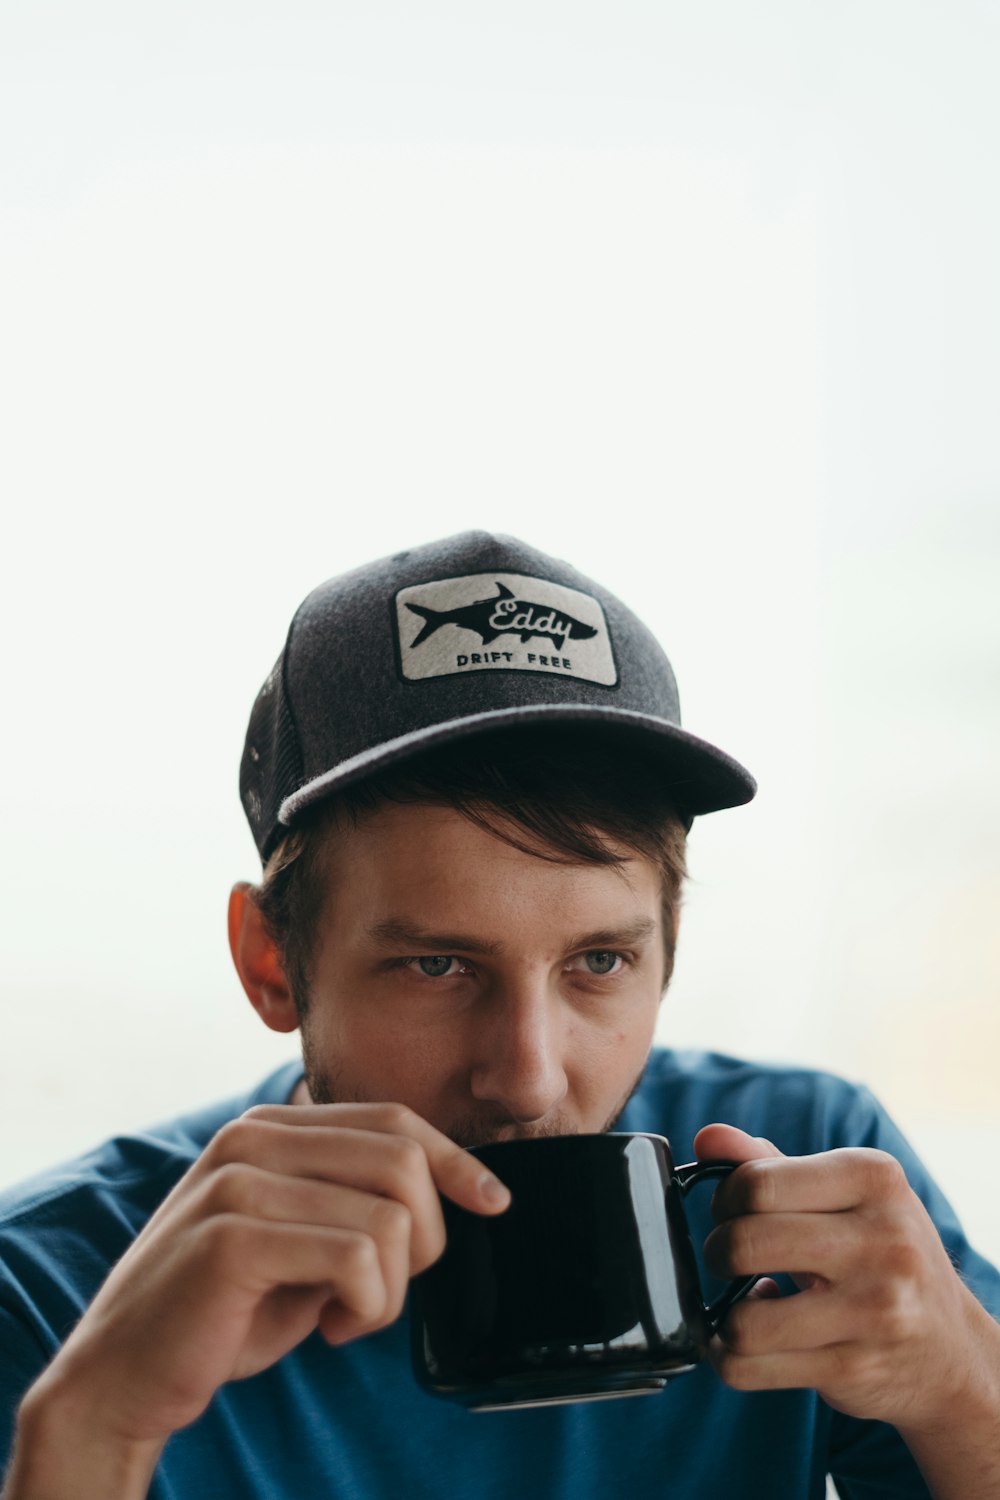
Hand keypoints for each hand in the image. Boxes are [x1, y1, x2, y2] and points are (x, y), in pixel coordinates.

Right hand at [29, 1103, 509, 1449]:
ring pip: (390, 1217)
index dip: (455, 1160)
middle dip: (425, 1239)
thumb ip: (355, 1199)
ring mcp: (239, 1183)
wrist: (123, 1376)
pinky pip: (358, 1259)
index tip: (493, 1202)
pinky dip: (367, 1307)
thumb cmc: (223, 1312)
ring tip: (345, 1316)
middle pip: (403, 1160)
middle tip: (381, 1291)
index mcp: (271, 1126)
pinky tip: (328, 1327)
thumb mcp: (300, 1238)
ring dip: (390, 1290)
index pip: (394, 1120)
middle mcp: (252, 1138)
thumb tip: (459, 1187)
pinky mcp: (234, 1240)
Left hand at [695, 1122, 992, 1431]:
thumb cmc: (879, 1255)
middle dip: (718, 1252)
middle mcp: (883, 1241)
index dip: (725, 1199)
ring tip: (744, 1306)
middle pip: (746, 1242)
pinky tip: (753, 1342)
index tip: (732, 1212)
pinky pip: (752, 1367)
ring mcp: (874, 1310)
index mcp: (874, 1179)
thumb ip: (770, 1164)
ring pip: (744, 1320)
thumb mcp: (843, 1196)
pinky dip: (732, 1357)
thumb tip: (708, 1139)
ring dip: (725, 1317)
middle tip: (731, 1257)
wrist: (949, 1350)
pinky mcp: (855, 1367)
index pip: (757, 1182)